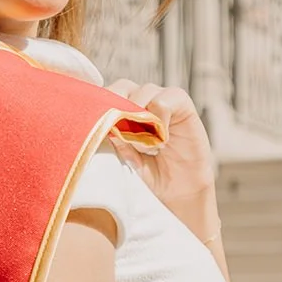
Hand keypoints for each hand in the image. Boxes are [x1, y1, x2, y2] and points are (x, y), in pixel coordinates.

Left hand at [109, 81, 219, 244]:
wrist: (177, 194)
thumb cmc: (148, 175)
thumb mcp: (125, 158)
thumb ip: (116, 140)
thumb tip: (105, 126)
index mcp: (124, 110)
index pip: (107, 93)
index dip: (101, 106)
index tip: (97, 126)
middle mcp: (142, 101)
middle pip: (123, 87)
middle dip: (117, 108)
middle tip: (120, 135)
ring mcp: (163, 101)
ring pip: (144, 92)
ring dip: (141, 119)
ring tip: (146, 147)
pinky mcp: (183, 107)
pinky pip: (166, 100)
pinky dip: (160, 119)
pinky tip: (162, 141)